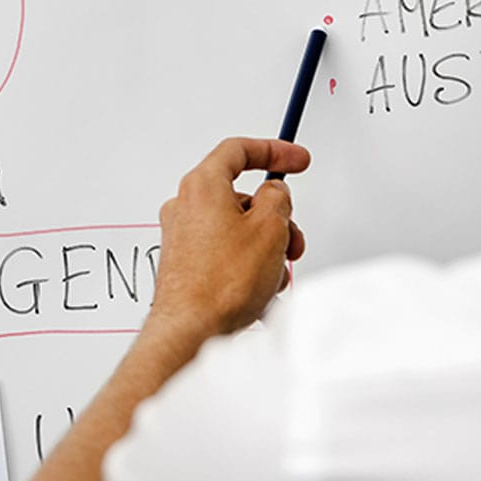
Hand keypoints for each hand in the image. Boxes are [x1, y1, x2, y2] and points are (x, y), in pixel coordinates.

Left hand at [152, 137, 308, 339]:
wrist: (190, 330)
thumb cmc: (221, 283)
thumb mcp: (269, 228)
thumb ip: (277, 200)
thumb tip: (275, 195)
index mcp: (202, 186)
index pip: (238, 151)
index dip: (273, 150)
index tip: (296, 159)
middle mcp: (186, 207)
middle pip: (242, 198)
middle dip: (275, 220)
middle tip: (292, 240)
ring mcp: (184, 237)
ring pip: (238, 232)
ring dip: (265, 251)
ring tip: (272, 277)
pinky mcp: (186, 265)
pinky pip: (226, 257)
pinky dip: (248, 270)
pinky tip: (259, 294)